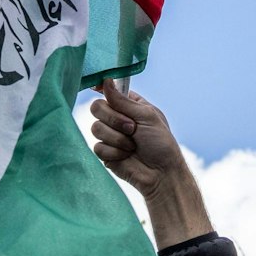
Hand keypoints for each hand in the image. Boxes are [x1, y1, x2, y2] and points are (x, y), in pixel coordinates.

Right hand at [89, 83, 212, 248]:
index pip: (109, 92)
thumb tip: (106, 82)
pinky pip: (97, 146)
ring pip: (95, 128)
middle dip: (114, 119)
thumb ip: (123, 101)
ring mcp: (110, 136)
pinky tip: (127, 156)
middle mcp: (117, 118)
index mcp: (130, 106)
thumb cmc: (161, 144)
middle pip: (97, 108)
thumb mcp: (146, 116)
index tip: (98, 88)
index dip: (102, 89)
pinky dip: (114, 152)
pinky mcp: (105, 152)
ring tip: (133, 146)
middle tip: (132, 128)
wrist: (160, 174)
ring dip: (117, 138)